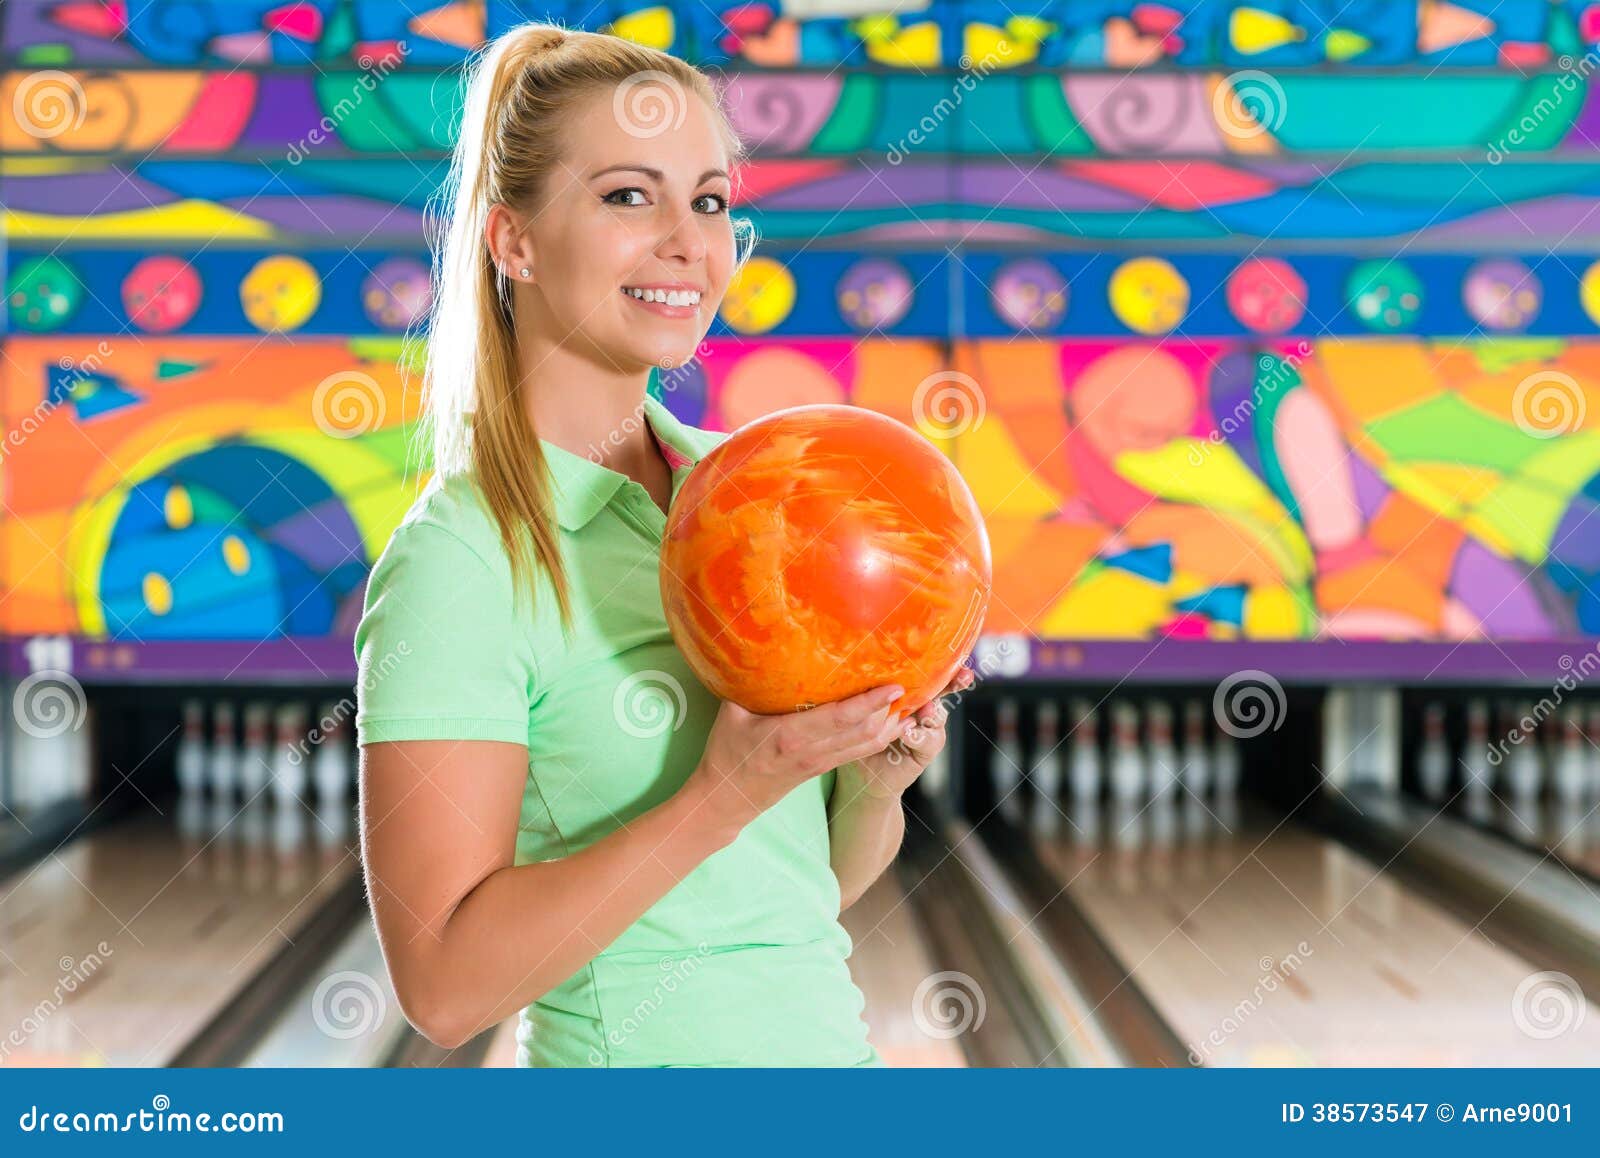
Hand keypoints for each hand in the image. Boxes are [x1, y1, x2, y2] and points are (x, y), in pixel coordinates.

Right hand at [685, 683, 907, 838]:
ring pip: (866, 746)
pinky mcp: (821, 769)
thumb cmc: (726, 755)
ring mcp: (819, 763)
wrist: (727, 800)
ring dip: (890, 727)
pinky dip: (877, 738)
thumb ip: (749, 685)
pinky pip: (857, 753)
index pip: (840, 718)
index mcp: (791, 736)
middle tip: (911, 688)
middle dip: (890, 712)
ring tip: (909, 705)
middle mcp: (812, 752)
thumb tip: (758, 649)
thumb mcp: (731, 715)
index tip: (893, 687)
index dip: (870, 703)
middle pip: (863, 733)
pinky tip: (889, 724)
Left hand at [842, 667, 975, 799]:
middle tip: (963, 676)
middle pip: (944, 689)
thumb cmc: (858, 731)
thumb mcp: (862, 705)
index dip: (942, 661)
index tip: (951, 651)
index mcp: (909, 691)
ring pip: (939, 715)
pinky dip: (920, 737)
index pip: (927, 672)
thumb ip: (870, 688)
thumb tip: (864, 659)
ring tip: (927, 709)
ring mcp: (927, 728)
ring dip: (934, 711)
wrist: (862, 772)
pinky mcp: (925, 749)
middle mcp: (923, 707)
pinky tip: (908, 734)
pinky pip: (929, 741)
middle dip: (956, 681)